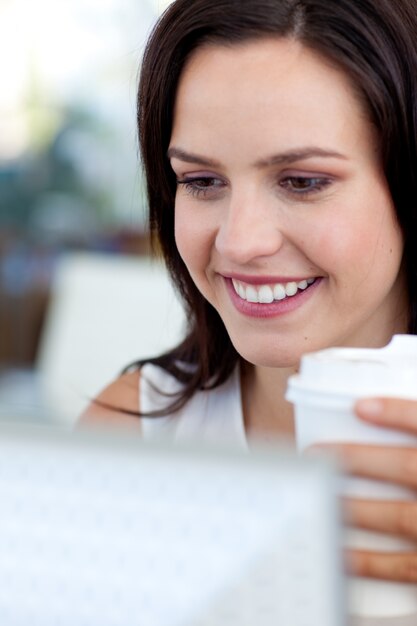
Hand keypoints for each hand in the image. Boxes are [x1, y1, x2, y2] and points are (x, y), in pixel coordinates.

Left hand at [323, 397, 416, 582]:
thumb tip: (406, 411)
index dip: (396, 412)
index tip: (360, 406)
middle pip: (408, 467)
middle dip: (360, 458)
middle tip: (318, 452)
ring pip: (400, 515)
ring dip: (356, 505)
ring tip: (320, 492)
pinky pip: (404, 565)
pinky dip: (370, 560)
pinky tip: (341, 550)